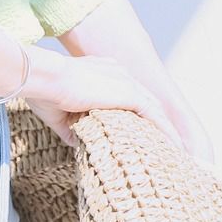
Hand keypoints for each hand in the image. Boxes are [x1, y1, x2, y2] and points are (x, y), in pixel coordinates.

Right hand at [54, 0, 215, 164]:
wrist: (45, 78)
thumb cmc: (45, 92)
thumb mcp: (59, 114)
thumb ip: (72, 127)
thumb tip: (78, 144)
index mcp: (101, 71)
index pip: (126, 92)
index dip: (136, 111)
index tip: (141, 130)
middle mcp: (117, 72)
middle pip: (145, 99)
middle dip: (157, 120)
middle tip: (166, 143)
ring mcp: (124, 81)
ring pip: (154, 108)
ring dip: (166, 129)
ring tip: (176, 150)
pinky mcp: (128, 93)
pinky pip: (156, 116)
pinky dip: (167, 132)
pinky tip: (175, 147)